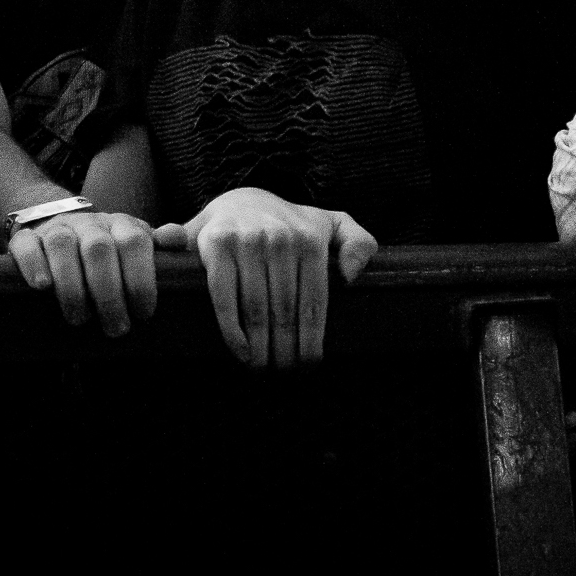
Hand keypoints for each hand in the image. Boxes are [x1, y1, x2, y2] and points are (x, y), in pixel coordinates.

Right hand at [8, 209, 157, 338]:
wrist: (62, 222)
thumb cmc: (110, 247)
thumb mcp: (139, 244)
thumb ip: (162, 245)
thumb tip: (176, 239)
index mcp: (122, 225)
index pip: (135, 243)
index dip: (141, 279)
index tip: (144, 314)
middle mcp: (90, 223)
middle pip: (99, 249)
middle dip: (109, 293)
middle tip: (115, 328)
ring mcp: (58, 228)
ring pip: (63, 245)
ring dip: (72, 286)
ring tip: (80, 319)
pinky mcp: (27, 237)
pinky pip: (27, 245)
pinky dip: (34, 264)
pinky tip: (42, 287)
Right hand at [153, 188, 375, 369]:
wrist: (238, 201)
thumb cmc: (290, 225)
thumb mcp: (332, 224)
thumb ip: (358, 242)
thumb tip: (351, 275)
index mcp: (311, 239)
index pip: (313, 302)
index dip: (312, 340)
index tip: (309, 366)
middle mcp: (281, 237)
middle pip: (285, 311)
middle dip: (284, 350)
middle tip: (283, 374)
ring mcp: (247, 239)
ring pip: (256, 308)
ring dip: (259, 347)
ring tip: (261, 370)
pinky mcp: (217, 243)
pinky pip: (224, 295)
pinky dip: (231, 328)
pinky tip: (240, 351)